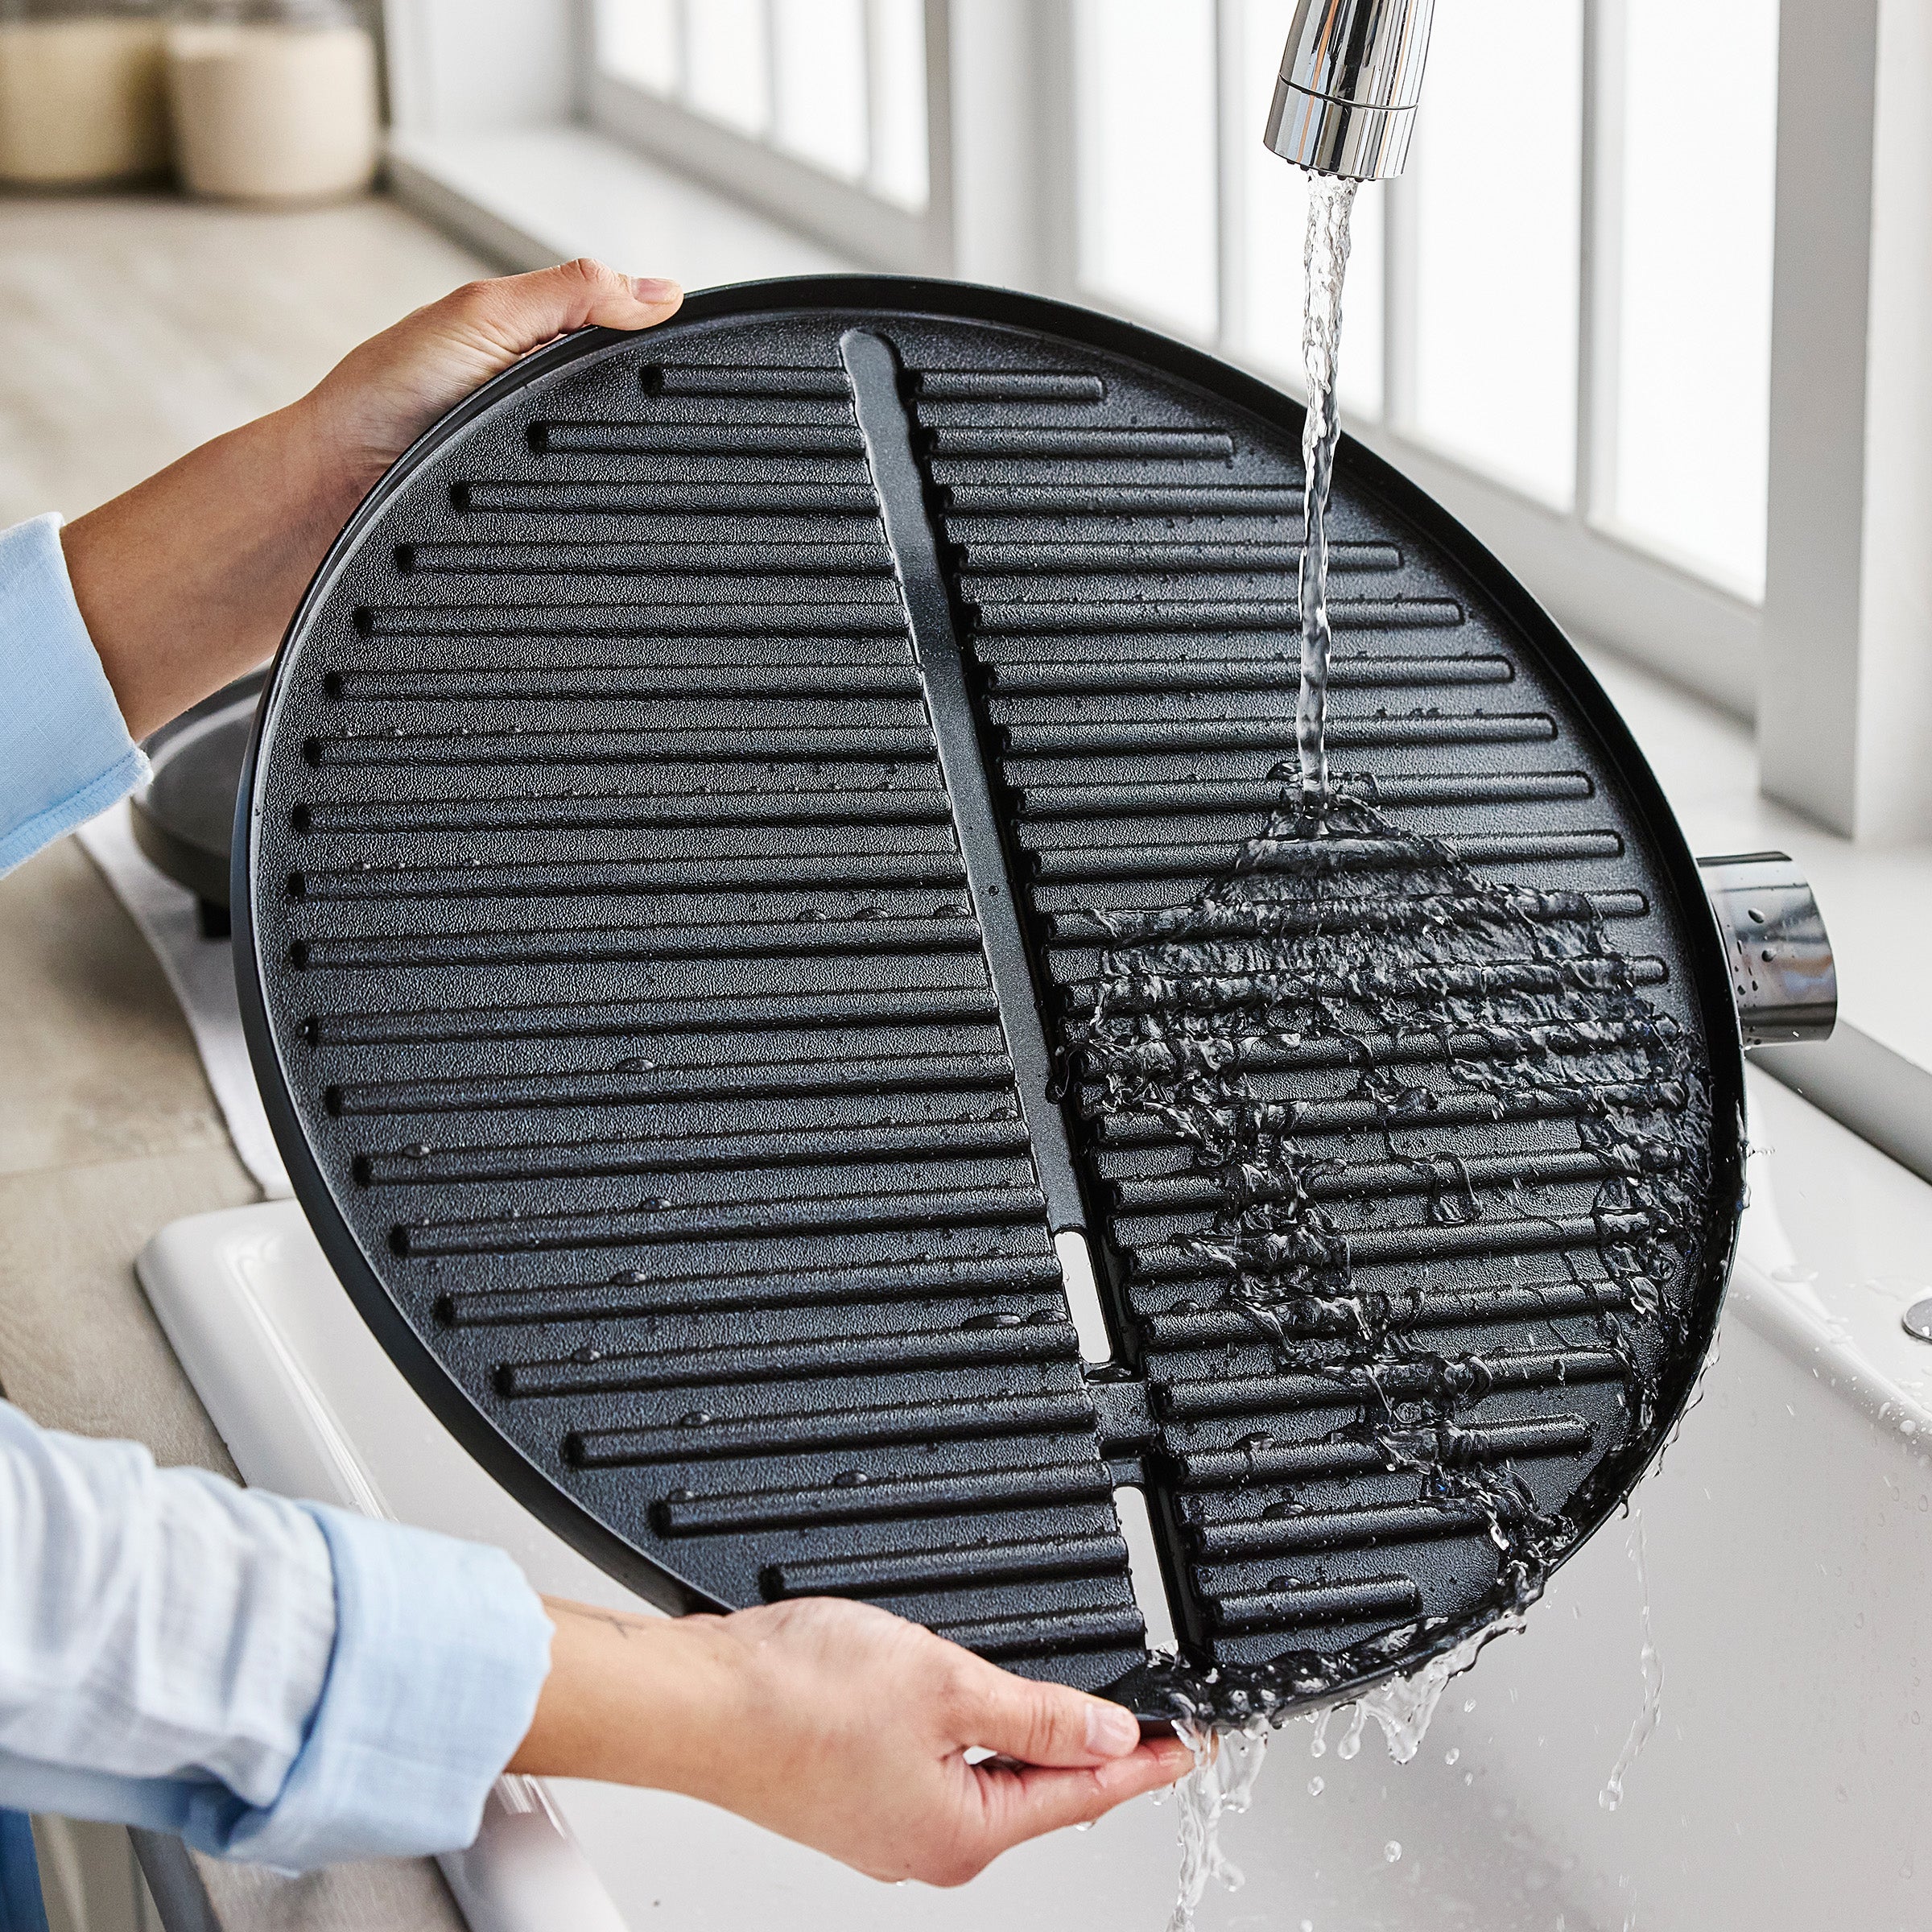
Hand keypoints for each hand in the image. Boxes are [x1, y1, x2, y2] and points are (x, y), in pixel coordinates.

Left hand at [62, 259, 682, 739]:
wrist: (324, 499)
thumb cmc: (377, 401)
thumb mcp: (481, 318)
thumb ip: (570, 295)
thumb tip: (663, 293)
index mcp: (535, 349)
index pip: (627, 343)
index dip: (664, 352)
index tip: (700, 367)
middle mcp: (539, 413)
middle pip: (629, 422)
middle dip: (651, 435)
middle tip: (667, 442)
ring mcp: (536, 475)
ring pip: (615, 485)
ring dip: (627, 494)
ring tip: (635, 491)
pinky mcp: (533, 534)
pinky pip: (589, 533)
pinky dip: (601, 535)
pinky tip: (606, 533)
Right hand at [509, 1596, 1191, 1885]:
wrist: (692, 1700)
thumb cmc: (795, 1698)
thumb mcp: (948, 1686)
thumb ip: (1038, 1714)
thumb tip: (1110, 1734)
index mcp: (959, 1833)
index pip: (1084, 1796)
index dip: (1145, 1761)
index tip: (1190, 1743)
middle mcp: (924, 1845)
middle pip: (1037, 1797)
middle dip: (1092, 1755)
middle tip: (1147, 1719)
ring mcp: (883, 1823)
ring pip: (984, 1780)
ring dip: (1029, 1741)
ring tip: (1075, 1706)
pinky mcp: (848, 1793)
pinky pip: (937, 1768)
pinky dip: (972, 1735)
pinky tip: (974, 1703)